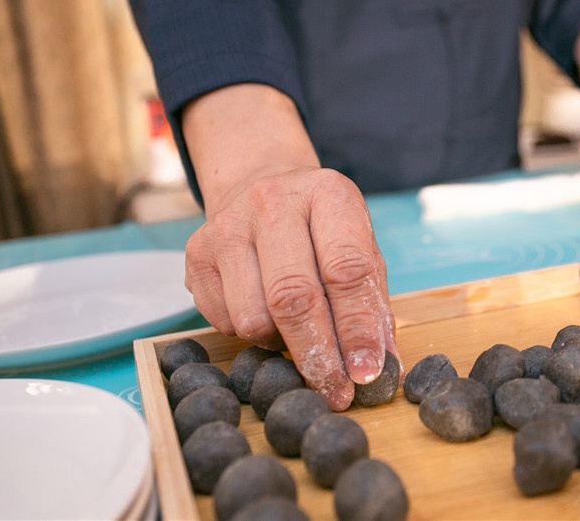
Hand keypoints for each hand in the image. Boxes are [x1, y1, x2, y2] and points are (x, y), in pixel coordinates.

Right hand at [184, 166, 398, 411]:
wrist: (260, 187)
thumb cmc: (321, 230)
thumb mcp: (360, 249)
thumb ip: (373, 304)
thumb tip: (382, 367)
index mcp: (328, 195)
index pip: (346, 270)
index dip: (358, 329)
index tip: (366, 371)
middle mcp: (273, 202)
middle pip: (294, 297)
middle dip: (318, 355)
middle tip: (335, 391)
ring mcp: (228, 226)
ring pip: (253, 317)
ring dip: (280, 344)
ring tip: (297, 335)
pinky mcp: (197, 252)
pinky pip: (224, 321)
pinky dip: (251, 336)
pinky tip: (266, 316)